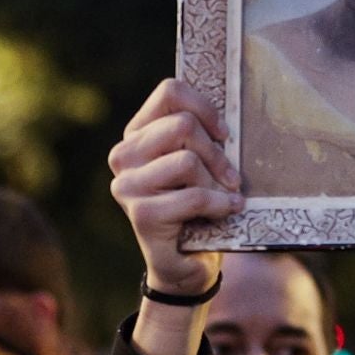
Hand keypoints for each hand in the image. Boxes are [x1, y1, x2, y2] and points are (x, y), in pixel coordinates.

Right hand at [109, 78, 242, 295]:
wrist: (187, 262)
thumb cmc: (200, 206)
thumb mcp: (202, 164)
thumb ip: (203, 136)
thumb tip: (230, 116)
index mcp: (138, 134)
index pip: (169, 92)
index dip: (205, 108)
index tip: (224, 133)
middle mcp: (124, 155)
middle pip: (183, 126)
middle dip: (217, 153)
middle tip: (230, 176)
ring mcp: (127, 185)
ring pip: (188, 160)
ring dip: (218, 182)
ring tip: (224, 196)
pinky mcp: (140, 213)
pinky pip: (194, 196)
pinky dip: (220, 204)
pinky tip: (229, 210)